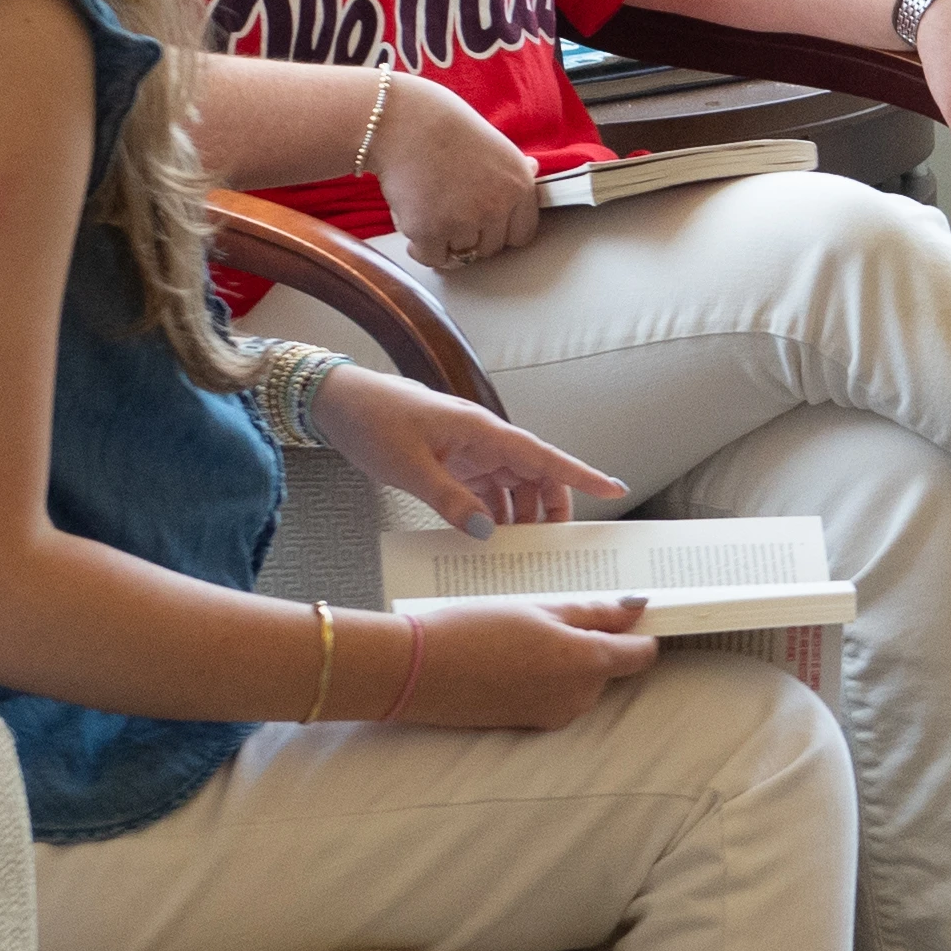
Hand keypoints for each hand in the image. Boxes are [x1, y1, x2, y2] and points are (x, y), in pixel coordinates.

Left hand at [317, 363, 625, 537]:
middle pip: (535, 475)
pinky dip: (491, 513)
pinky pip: (485, 490)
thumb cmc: (373, 421)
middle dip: (550, 508)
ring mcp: (468, 451)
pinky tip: (486, 537)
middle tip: (551, 546)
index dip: (580, 474)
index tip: (614, 489)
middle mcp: (483, 440)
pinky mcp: (451, 461)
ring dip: (519, 515)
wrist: (336, 400)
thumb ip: (449, 500)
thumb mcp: (409, 467)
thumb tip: (486, 531)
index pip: (543, 456)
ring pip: (512, 486)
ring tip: (519, 549)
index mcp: (482, 432)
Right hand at [370, 76, 544, 272]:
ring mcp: (464, 221)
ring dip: (445, 241)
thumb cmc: (445, 126)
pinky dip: (420, 248)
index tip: (484, 226)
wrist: (402, 120)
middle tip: (450, 214)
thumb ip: (515, 167)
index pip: (521, 235)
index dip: (499, 232)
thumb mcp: (494, 143)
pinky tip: (413, 225)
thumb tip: (534, 169)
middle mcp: (497, 206)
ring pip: (461, 255)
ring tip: (429, 211)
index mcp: (519, 185)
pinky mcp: (430, 231)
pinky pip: (431, 258)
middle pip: (490, 249)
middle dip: (471, 238)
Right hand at [388, 597, 663, 728]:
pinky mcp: (531, 724)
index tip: (628, 614)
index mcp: (588, 662)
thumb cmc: (474, 631)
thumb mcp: (538, 608)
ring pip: (581, 682)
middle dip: (596, 642)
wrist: (417, 672)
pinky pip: (555, 697)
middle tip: (557, 613)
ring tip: (526, 633)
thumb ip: (592, 612)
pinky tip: (512, 658)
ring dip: (568, 660)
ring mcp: (556, 715)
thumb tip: (634, 610)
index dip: (640, 632)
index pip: (643, 654)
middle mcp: (580, 697)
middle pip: (611, 667)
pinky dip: (545, 678)